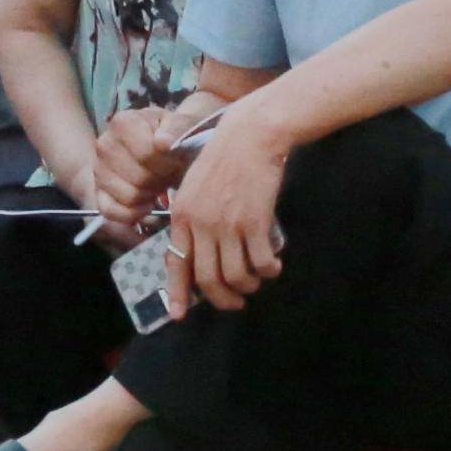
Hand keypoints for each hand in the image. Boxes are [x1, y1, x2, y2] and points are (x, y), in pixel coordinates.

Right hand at [82, 100, 193, 238]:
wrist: (163, 145)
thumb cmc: (173, 136)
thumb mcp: (182, 125)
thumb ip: (177, 129)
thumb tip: (162, 143)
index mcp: (122, 123)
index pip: (147, 154)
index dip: (168, 164)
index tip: (177, 161)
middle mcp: (104, 145)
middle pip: (139, 179)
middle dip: (160, 181)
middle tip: (168, 175)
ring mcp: (98, 170)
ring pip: (128, 197)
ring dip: (149, 197)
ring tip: (157, 185)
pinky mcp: (99, 192)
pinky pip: (111, 212)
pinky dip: (133, 214)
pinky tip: (146, 204)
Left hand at [168, 114, 291, 309]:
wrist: (250, 136)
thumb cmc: (223, 157)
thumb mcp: (194, 185)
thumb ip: (192, 216)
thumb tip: (198, 247)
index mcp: (182, 215)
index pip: (176, 263)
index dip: (177, 292)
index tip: (179, 314)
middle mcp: (201, 224)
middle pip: (208, 279)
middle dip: (222, 299)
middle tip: (235, 302)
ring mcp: (227, 224)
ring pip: (235, 276)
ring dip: (248, 286)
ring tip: (256, 281)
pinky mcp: (255, 222)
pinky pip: (261, 261)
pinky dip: (269, 270)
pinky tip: (273, 266)